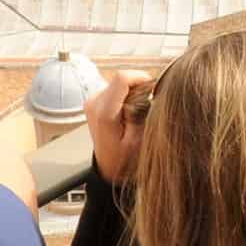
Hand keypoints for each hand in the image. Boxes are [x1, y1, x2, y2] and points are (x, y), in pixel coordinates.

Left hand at [84, 70, 155, 185]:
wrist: (107, 167)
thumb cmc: (122, 158)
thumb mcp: (138, 141)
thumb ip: (143, 114)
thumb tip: (150, 93)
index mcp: (104, 112)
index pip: (122, 78)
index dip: (141, 78)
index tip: (153, 88)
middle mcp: (94, 103)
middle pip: (122, 79)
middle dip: (139, 87)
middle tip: (147, 105)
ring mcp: (93, 100)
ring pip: (120, 82)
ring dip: (133, 91)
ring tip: (138, 111)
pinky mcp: (95, 101)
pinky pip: (116, 88)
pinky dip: (126, 95)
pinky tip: (129, 111)